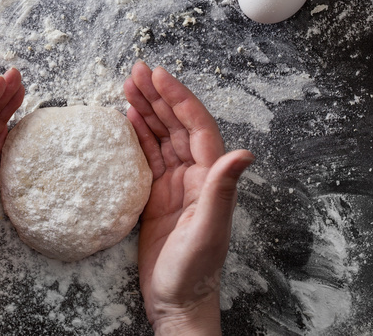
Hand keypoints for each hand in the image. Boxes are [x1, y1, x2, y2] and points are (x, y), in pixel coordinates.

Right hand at [124, 62, 254, 335]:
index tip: (159, 76)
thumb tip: (245, 153)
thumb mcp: (208, 230)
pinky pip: (148, 155)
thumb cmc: (194, 271)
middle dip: (158, 95)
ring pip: (161, 135)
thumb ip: (222, 190)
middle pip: (176, 123)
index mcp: (210, 177)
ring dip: (146, 108)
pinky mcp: (157, 194)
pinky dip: (138, 133)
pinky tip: (128, 117)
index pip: (195, 126)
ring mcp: (175, 182)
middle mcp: (194, 174)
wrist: (176, 301)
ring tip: (127, 84)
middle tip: (137, 70)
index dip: (179, 98)